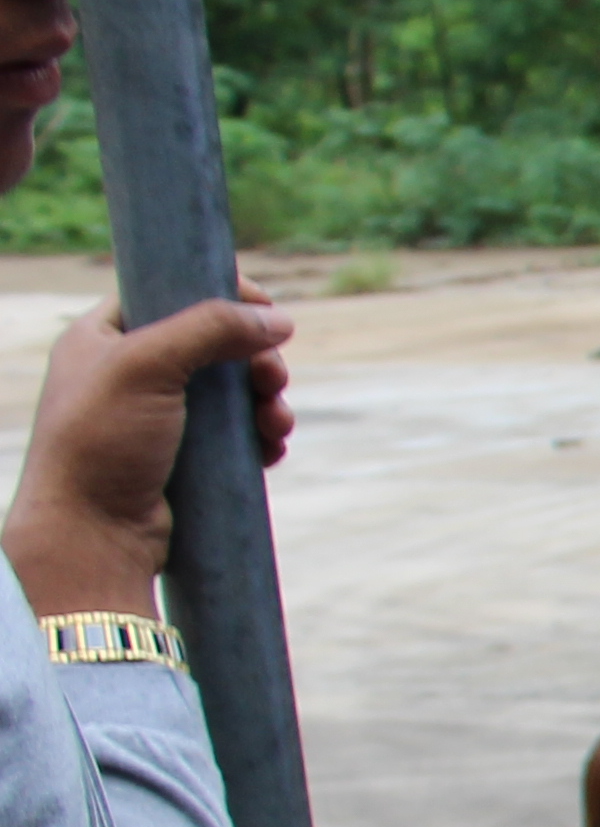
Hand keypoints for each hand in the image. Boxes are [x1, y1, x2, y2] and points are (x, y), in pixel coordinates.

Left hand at [6, 292, 293, 621]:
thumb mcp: (146, 366)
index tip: (263, 305)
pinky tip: (270, 448)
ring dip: (267, 401)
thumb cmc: (101, 445)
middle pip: (213, 343)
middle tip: (272, 379)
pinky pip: (236, 434)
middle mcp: (128, 373)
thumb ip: (210, 328)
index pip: (167, 292)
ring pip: (231, 391)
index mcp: (102, 338)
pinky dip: (260, 435)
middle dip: (255, 358)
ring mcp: (158, 418)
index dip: (218, 293)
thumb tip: (279, 320)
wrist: (92, 534)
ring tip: (276, 423)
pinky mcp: (182, 457)